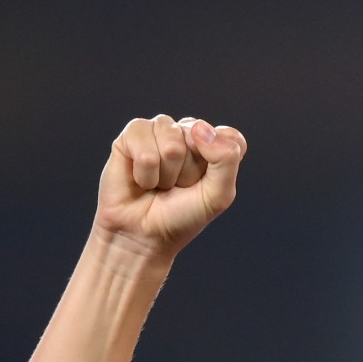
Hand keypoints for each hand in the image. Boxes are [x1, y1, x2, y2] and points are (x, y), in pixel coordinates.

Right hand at [95, 115, 246, 260]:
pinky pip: (144, 147)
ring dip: (166, 173)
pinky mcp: (132, 135)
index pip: (230, 137)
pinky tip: (141, 179)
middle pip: (198, 139)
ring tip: (159, 183)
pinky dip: (144, 172)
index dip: (218, 163)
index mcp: (214, 145)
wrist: (143, 234)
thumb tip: (199, 127)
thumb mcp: (218, 195)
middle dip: (188, 172)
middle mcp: (188, 133)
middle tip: (177, 187)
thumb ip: (226, 159)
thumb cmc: (182, 215)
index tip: (205, 183)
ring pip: (171, 144)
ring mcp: (160, 131)